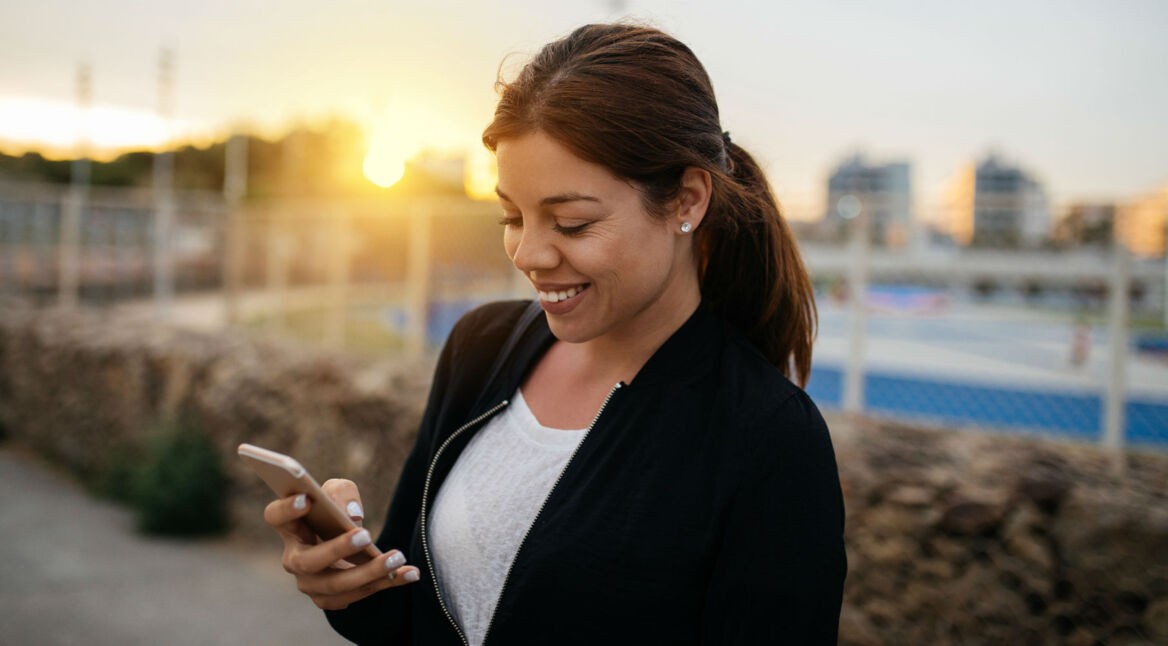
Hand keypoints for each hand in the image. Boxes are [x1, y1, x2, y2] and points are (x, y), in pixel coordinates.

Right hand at [263, 478, 419, 609]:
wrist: (344, 543)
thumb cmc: (335, 511)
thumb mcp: (339, 492)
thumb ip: (342, 493)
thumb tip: (351, 515)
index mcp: (290, 527)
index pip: (275, 516)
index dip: (286, 508)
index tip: (306, 498)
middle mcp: (294, 558)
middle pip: (308, 561)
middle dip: (337, 549)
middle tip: (366, 535)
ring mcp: (310, 583)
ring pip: (336, 584)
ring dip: (369, 572)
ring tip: (397, 557)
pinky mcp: (330, 598)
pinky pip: (358, 594)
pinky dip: (386, 583)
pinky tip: (410, 573)